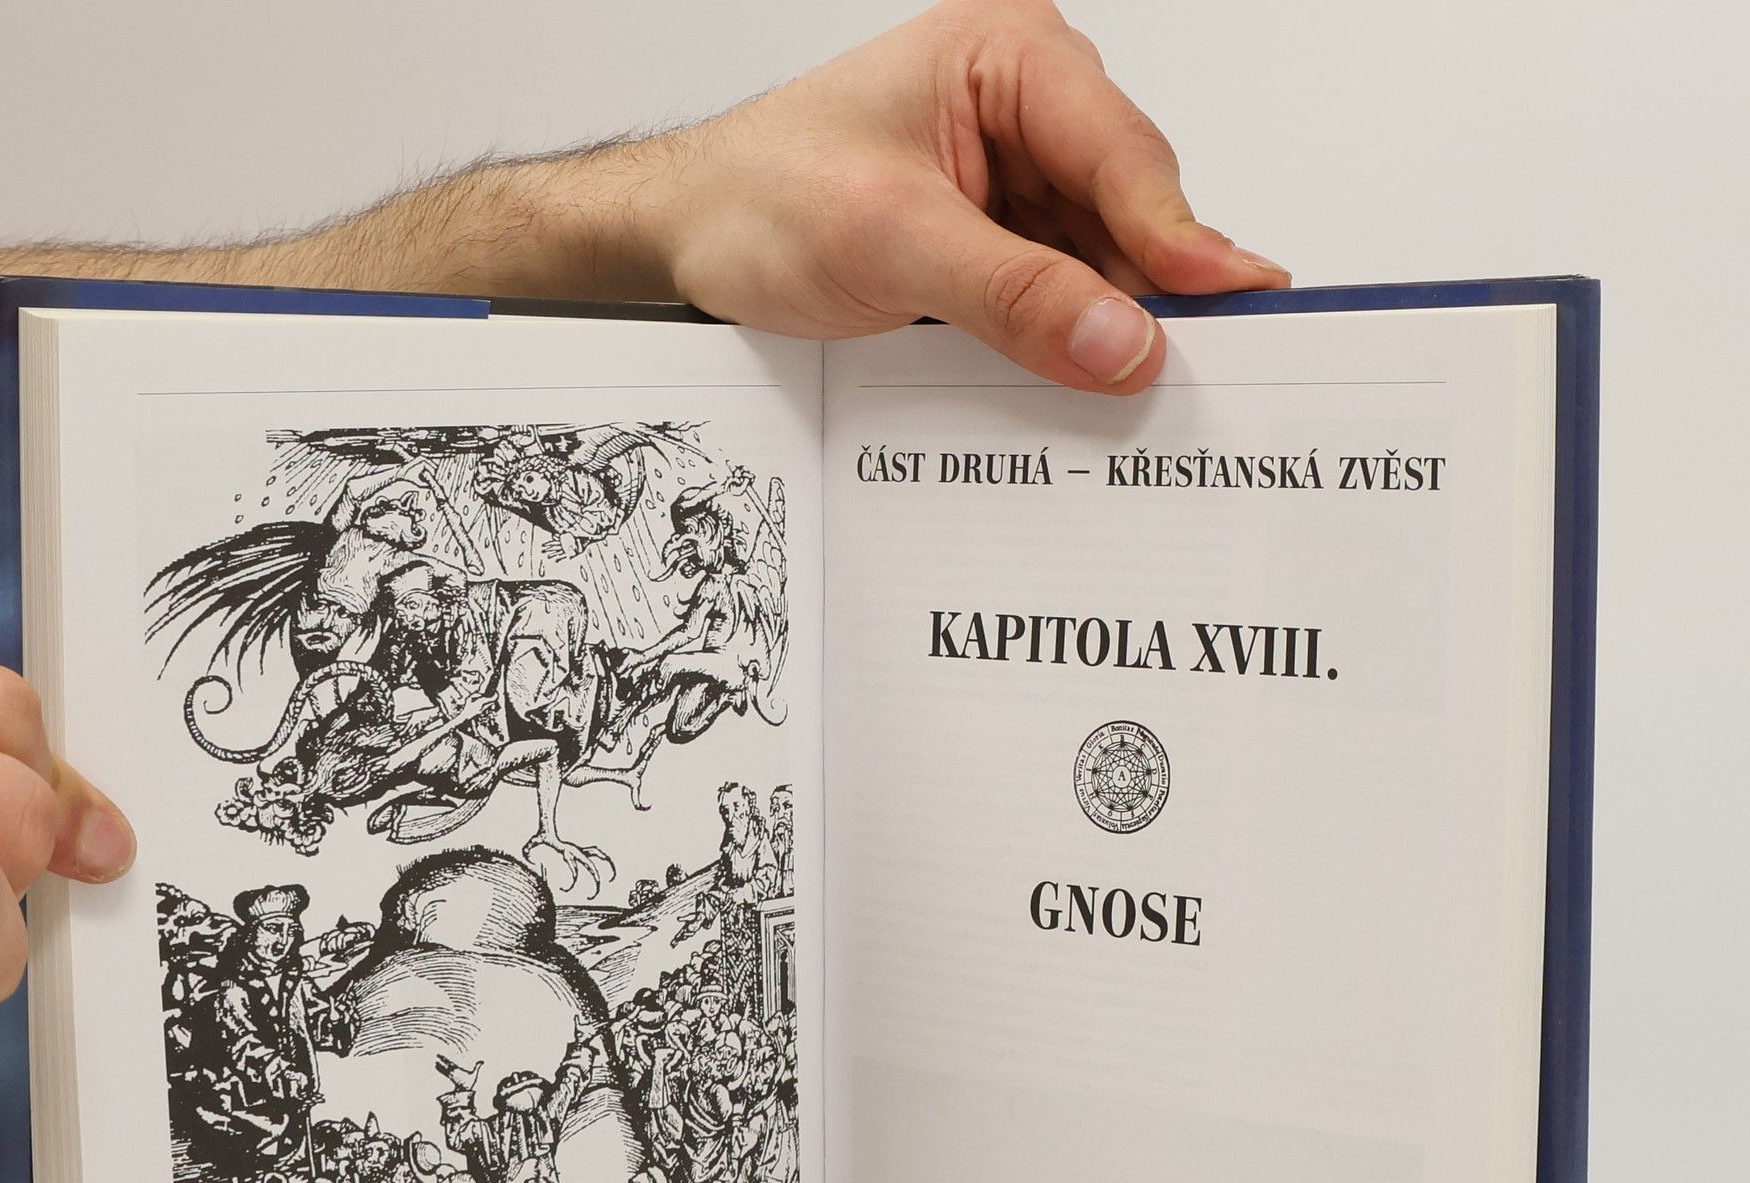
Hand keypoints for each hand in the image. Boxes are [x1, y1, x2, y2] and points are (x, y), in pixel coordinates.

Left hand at [646, 0, 1287, 392]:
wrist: (692, 234)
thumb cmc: (762, 198)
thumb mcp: (891, 244)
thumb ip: (1013, 294)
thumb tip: (1122, 340)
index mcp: (1007, 56)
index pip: (1117, 150)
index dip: (1174, 233)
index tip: (1226, 298)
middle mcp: (1026, 107)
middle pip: (1127, 207)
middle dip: (1155, 288)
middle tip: (1211, 365)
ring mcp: (1016, 177)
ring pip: (1102, 259)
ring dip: (1116, 325)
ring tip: (1156, 389)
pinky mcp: (998, 239)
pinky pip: (1060, 293)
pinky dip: (1074, 339)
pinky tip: (1095, 381)